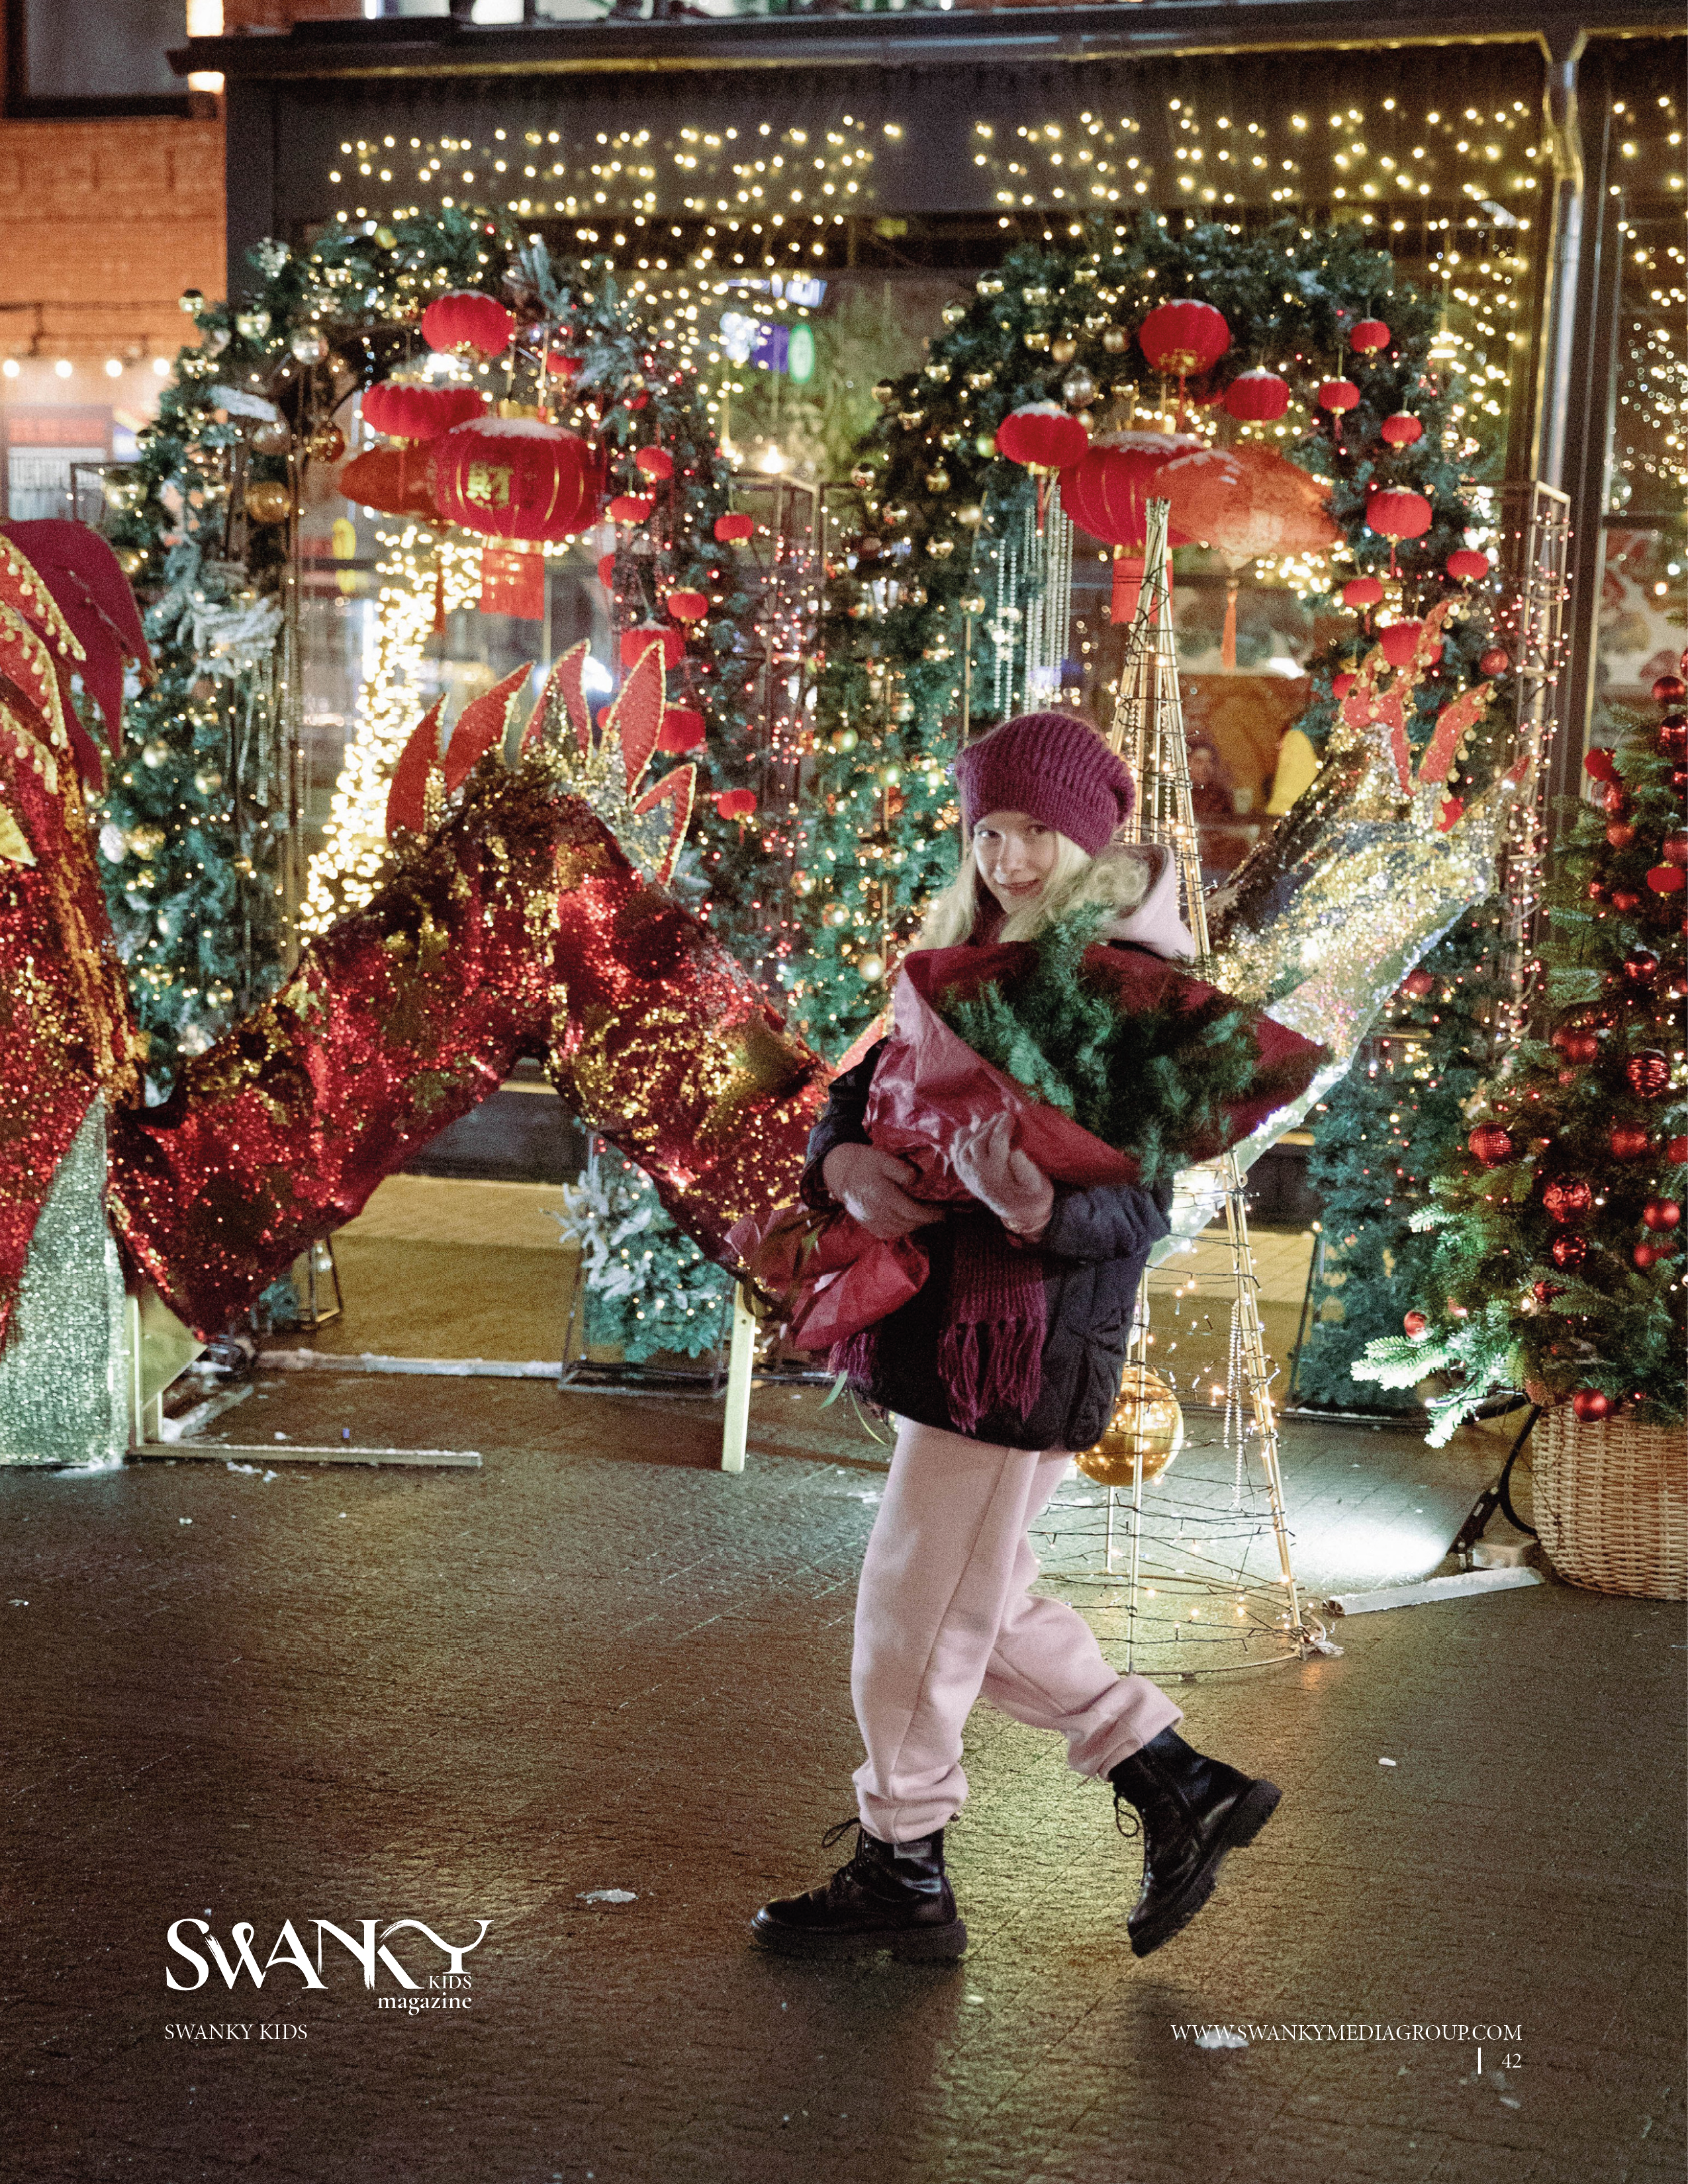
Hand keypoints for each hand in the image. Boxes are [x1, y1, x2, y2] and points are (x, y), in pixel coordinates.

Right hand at [821, 1142, 931, 1241]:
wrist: (838, 1170)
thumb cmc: (863, 1162)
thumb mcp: (884, 1159)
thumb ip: (903, 1171)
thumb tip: (917, 1181)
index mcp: (884, 1197)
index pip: (914, 1213)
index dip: (931, 1215)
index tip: (943, 1213)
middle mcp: (877, 1213)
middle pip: (909, 1224)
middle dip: (925, 1220)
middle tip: (937, 1213)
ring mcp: (870, 1221)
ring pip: (899, 1231)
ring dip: (914, 1226)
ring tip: (923, 1217)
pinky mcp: (866, 1224)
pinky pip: (887, 1234)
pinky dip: (900, 1230)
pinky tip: (906, 1222)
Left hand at [948, 1113, 1053, 1241]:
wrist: (1021, 1214)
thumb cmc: (1034, 1197)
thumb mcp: (1039, 1186)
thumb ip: (1027, 1170)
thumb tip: (1016, 1151)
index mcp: (995, 1176)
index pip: (996, 1143)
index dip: (1003, 1126)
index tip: (1012, 1115)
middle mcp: (977, 1175)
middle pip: (979, 1142)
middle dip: (991, 1125)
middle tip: (1004, 1115)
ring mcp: (968, 1175)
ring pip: (965, 1147)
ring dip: (977, 1131)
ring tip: (991, 1121)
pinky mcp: (965, 1176)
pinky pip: (957, 1155)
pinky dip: (960, 1141)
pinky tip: (968, 1130)